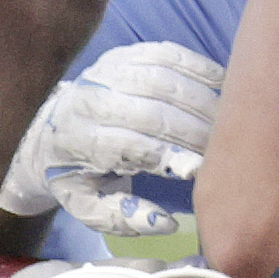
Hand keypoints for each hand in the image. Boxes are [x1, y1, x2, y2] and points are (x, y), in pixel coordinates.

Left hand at [0, 43, 226, 237]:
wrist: (49, 129)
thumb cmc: (78, 173)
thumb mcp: (87, 206)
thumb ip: (123, 218)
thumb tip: (166, 223)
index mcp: (80, 140)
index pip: (131, 145)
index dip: (171, 156)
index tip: (203, 170)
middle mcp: (91, 101)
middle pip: (153, 112)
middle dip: (195, 131)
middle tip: (226, 148)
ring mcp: (107, 72)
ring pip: (164, 81)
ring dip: (203, 101)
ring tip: (229, 122)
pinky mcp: (123, 54)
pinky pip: (167, 54)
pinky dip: (198, 68)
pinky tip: (222, 86)